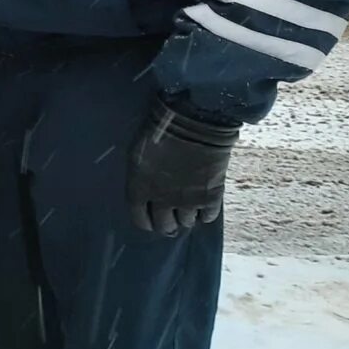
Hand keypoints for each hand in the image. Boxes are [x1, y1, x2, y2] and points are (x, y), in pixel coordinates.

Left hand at [127, 100, 239, 235]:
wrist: (193, 122)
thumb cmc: (159, 130)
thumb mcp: (137, 153)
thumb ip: (140, 176)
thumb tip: (144, 190)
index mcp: (140, 189)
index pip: (140, 220)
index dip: (147, 221)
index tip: (151, 218)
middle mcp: (162, 200)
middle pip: (164, 226)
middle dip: (167, 222)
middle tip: (171, 215)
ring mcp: (188, 201)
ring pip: (186, 222)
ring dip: (186, 215)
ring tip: (188, 203)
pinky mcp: (210, 198)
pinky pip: (208, 217)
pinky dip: (206, 213)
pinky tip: (204, 202)